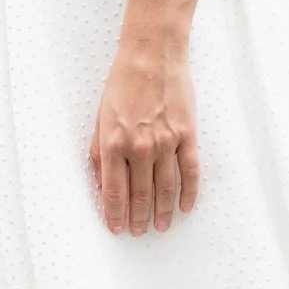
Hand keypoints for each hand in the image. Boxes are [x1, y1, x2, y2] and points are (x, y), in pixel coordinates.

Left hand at [89, 42, 198, 235]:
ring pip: (166, 189)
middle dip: (138, 218)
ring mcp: (166, 143)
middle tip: (138, 232)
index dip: (115, 215)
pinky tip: (186, 207)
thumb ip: (98, 153)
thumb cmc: (122, 83)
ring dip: (163, 212)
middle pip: (140, 195)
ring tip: (161, 226)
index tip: (117, 228)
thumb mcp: (100, 117)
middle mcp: (139, 147)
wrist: (151, 56)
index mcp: (113, 143)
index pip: (114, 192)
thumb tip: (102, 184)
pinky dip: (189, 194)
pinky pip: (190, 172)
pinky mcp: (187, 136)